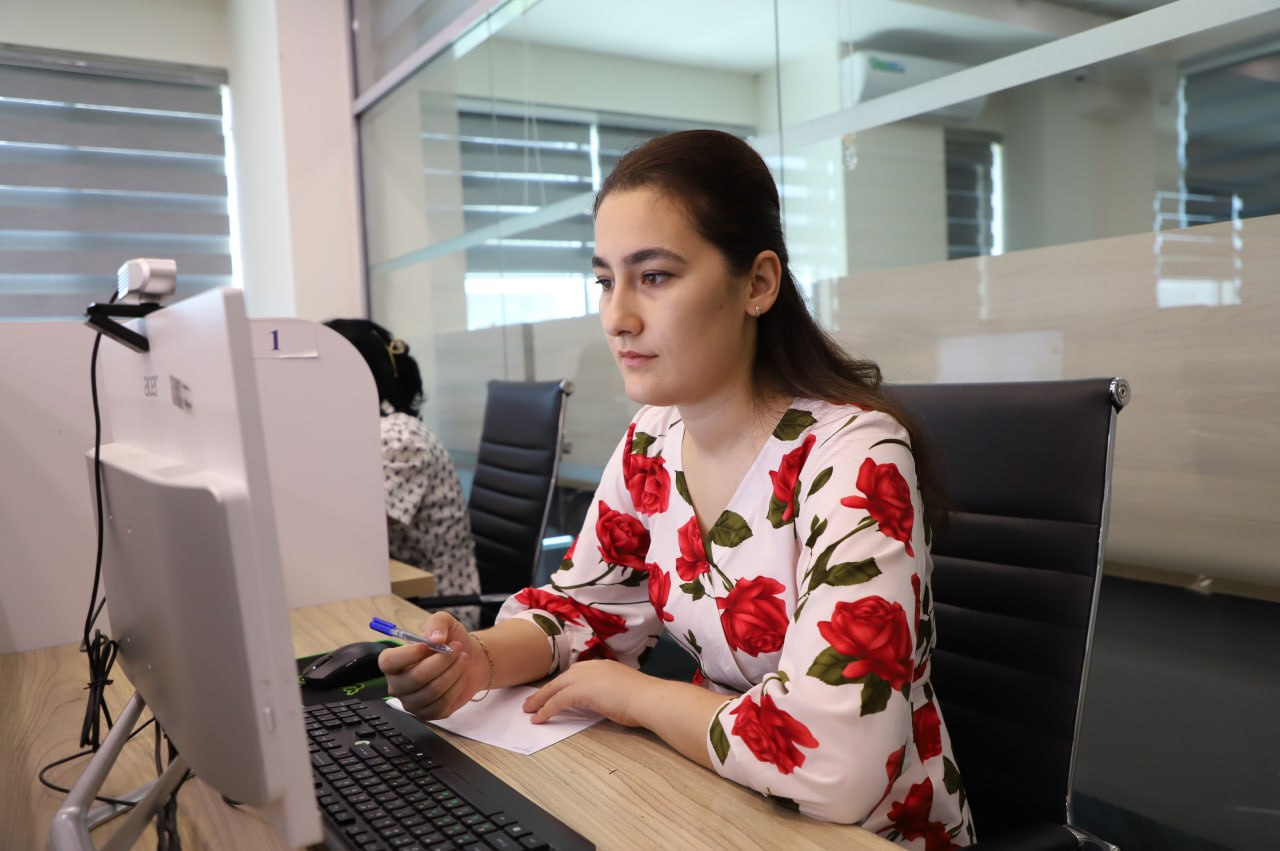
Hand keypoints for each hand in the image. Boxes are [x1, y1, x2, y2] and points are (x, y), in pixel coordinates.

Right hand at [379, 611, 489, 718]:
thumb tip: (435, 638)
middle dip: (441, 661)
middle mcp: (398, 685)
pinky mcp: (429, 714)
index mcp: (393, 663)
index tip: (427, 645)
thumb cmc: (450, 641)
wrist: (471, 659)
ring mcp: (412, 702)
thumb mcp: (444, 622)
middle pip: (415, 678)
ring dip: (453, 671)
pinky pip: (443, 703)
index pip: (388, 662)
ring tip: (462, 658)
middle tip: (456, 648)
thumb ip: (437, 623)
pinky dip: (457, 686)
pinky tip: (460, 675)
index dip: (408, 654)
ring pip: (433, 690)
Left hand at [522, 659, 657, 727]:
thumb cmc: (643, 699)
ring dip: (540, 700)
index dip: (562, 683)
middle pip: (561, 679)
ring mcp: (585, 677)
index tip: (553, 691)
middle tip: (532, 701)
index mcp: (602, 666)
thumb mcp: (623, 690)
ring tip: (529, 710)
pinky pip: (557, 701)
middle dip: (545, 690)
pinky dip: (546, 710)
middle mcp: (591, 667)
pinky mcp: (581, 690)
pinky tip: (539, 719)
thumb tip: (603, 701)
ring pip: (555, 688)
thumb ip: (609, 692)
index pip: (575, 673)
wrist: (648, 698)